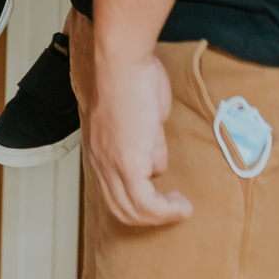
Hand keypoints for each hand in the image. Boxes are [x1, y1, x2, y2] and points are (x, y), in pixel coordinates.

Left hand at [84, 52, 191, 226]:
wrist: (122, 61)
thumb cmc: (131, 74)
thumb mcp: (139, 114)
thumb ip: (147, 139)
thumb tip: (155, 157)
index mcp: (97, 146)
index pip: (112, 188)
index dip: (136, 197)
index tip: (159, 194)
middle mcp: (99, 160)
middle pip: (120, 207)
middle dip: (149, 215)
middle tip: (172, 207)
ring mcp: (111, 164)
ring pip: (132, 210)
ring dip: (160, 216)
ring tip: (180, 207)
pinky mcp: (128, 164)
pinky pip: (147, 204)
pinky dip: (166, 211)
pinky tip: (181, 206)